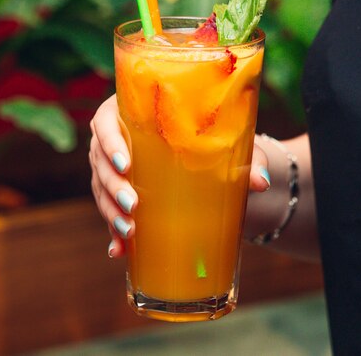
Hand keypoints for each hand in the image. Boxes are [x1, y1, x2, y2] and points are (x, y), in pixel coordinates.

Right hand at [89, 94, 270, 258]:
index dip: (110, 141)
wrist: (215, 158)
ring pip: (100, 187)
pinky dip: (113, 232)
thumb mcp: (232, 143)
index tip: (126, 163)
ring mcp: (113, 165)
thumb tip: (260, 182)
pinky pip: (108, 210)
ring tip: (130, 231)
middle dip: (113, 184)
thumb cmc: (217, 137)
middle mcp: (117, 135)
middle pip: (100, 158)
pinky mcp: (118, 190)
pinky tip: (119, 251)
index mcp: (133, 110)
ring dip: (110, 211)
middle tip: (134, 204)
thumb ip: (247, 158)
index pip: (107, 120)